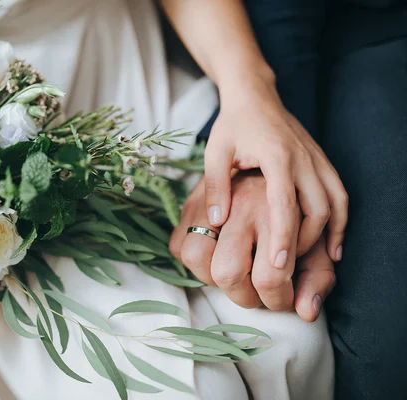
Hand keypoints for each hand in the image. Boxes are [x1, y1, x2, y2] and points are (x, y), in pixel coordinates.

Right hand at [170, 172, 335, 320]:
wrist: (273, 165)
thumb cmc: (296, 216)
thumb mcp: (317, 245)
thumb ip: (317, 278)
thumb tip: (306, 313)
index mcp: (275, 212)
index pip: (269, 277)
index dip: (276, 300)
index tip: (282, 297)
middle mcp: (239, 205)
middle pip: (226, 272)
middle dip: (243, 296)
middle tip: (257, 293)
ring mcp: (210, 203)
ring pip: (194, 257)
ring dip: (211, 278)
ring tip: (235, 275)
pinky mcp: (190, 204)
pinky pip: (177, 245)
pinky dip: (192, 260)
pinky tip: (216, 259)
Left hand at [204, 81, 347, 268]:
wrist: (255, 96)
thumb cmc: (232, 126)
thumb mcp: (215, 152)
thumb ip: (216, 186)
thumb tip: (217, 221)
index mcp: (277, 156)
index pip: (284, 204)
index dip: (282, 237)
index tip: (278, 266)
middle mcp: (303, 158)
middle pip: (317, 208)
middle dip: (306, 241)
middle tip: (290, 269)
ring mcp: (317, 159)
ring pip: (335, 202)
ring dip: (328, 233)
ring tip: (319, 262)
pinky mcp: (322, 161)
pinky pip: (339, 193)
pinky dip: (340, 219)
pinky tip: (333, 243)